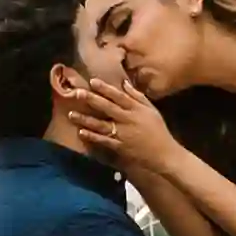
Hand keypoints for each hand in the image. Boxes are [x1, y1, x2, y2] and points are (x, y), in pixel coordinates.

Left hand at [61, 68, 175, 175]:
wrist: (164, 154)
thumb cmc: (158, 131)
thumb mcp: (151, 110)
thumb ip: (137, 96)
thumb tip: (124, 82)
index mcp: (137, 109)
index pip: (119, 96)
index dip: (105, 88)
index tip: (92, 81)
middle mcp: (128, 120)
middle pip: (108, 107)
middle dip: (91, 99)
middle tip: (76, 93)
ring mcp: (123, 134)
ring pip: (102, 125)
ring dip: (86, 119)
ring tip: (71, 114)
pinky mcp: (120, 147)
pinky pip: (104, 141)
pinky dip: (92, 136)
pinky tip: (81, 132)